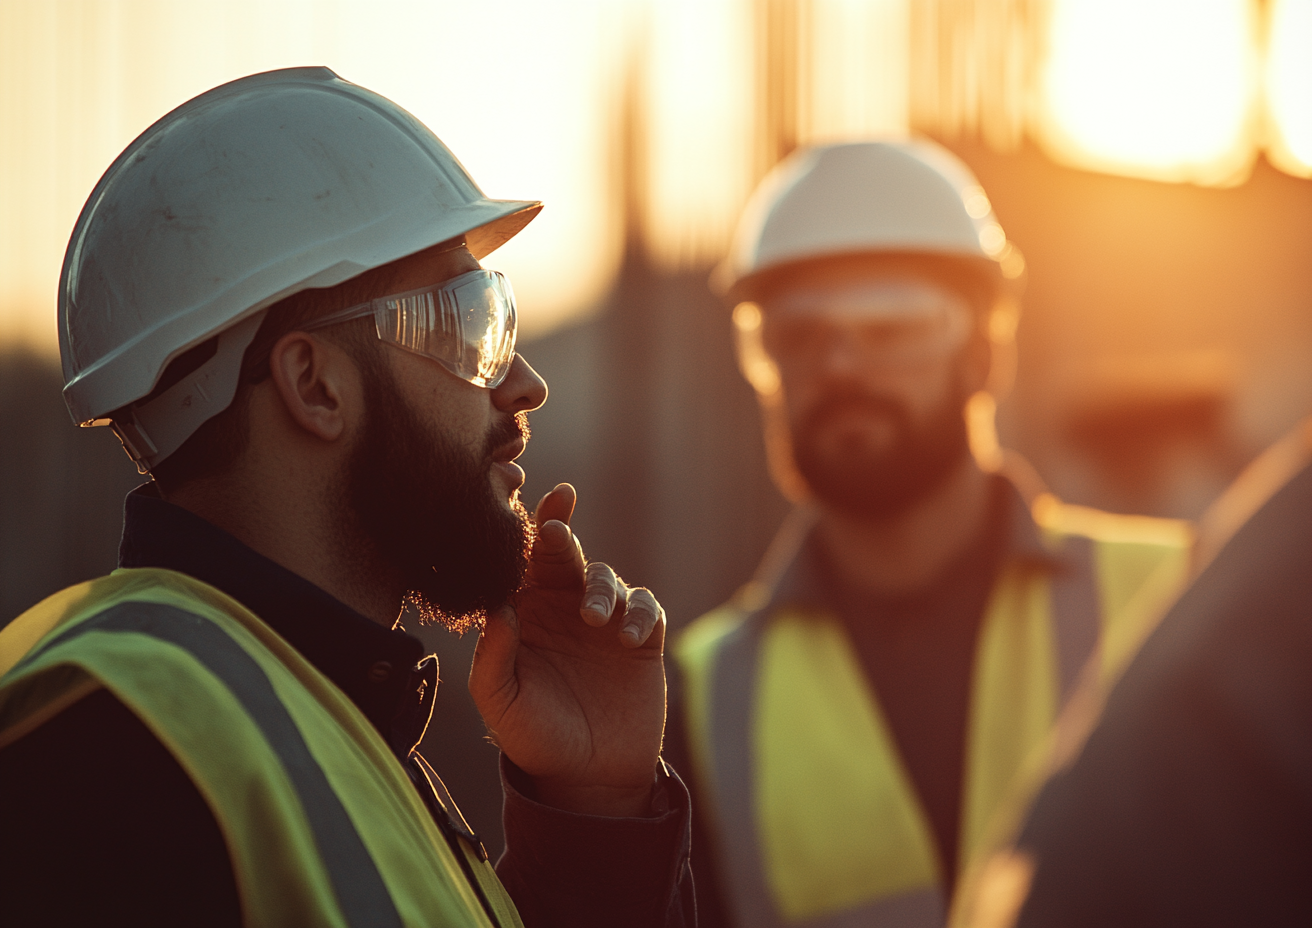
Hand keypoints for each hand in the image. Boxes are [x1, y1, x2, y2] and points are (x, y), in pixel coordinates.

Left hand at [468, 483, 666, 816]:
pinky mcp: (642, 639)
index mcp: (525, 615)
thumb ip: (492, 660)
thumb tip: (497, 609)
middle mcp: (564, 608)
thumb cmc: (536, 738)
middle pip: (564, 556)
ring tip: (595, 619)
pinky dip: (640, 614)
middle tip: (557, 533)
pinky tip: (628, 639)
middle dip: (561, 537)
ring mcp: (605, 621)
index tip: (530, 507)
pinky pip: (646, 608)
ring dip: (602, 589)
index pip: (522, 564)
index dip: (526, 531)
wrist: (589, 778)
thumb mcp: (503, 705)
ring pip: (607, 578)